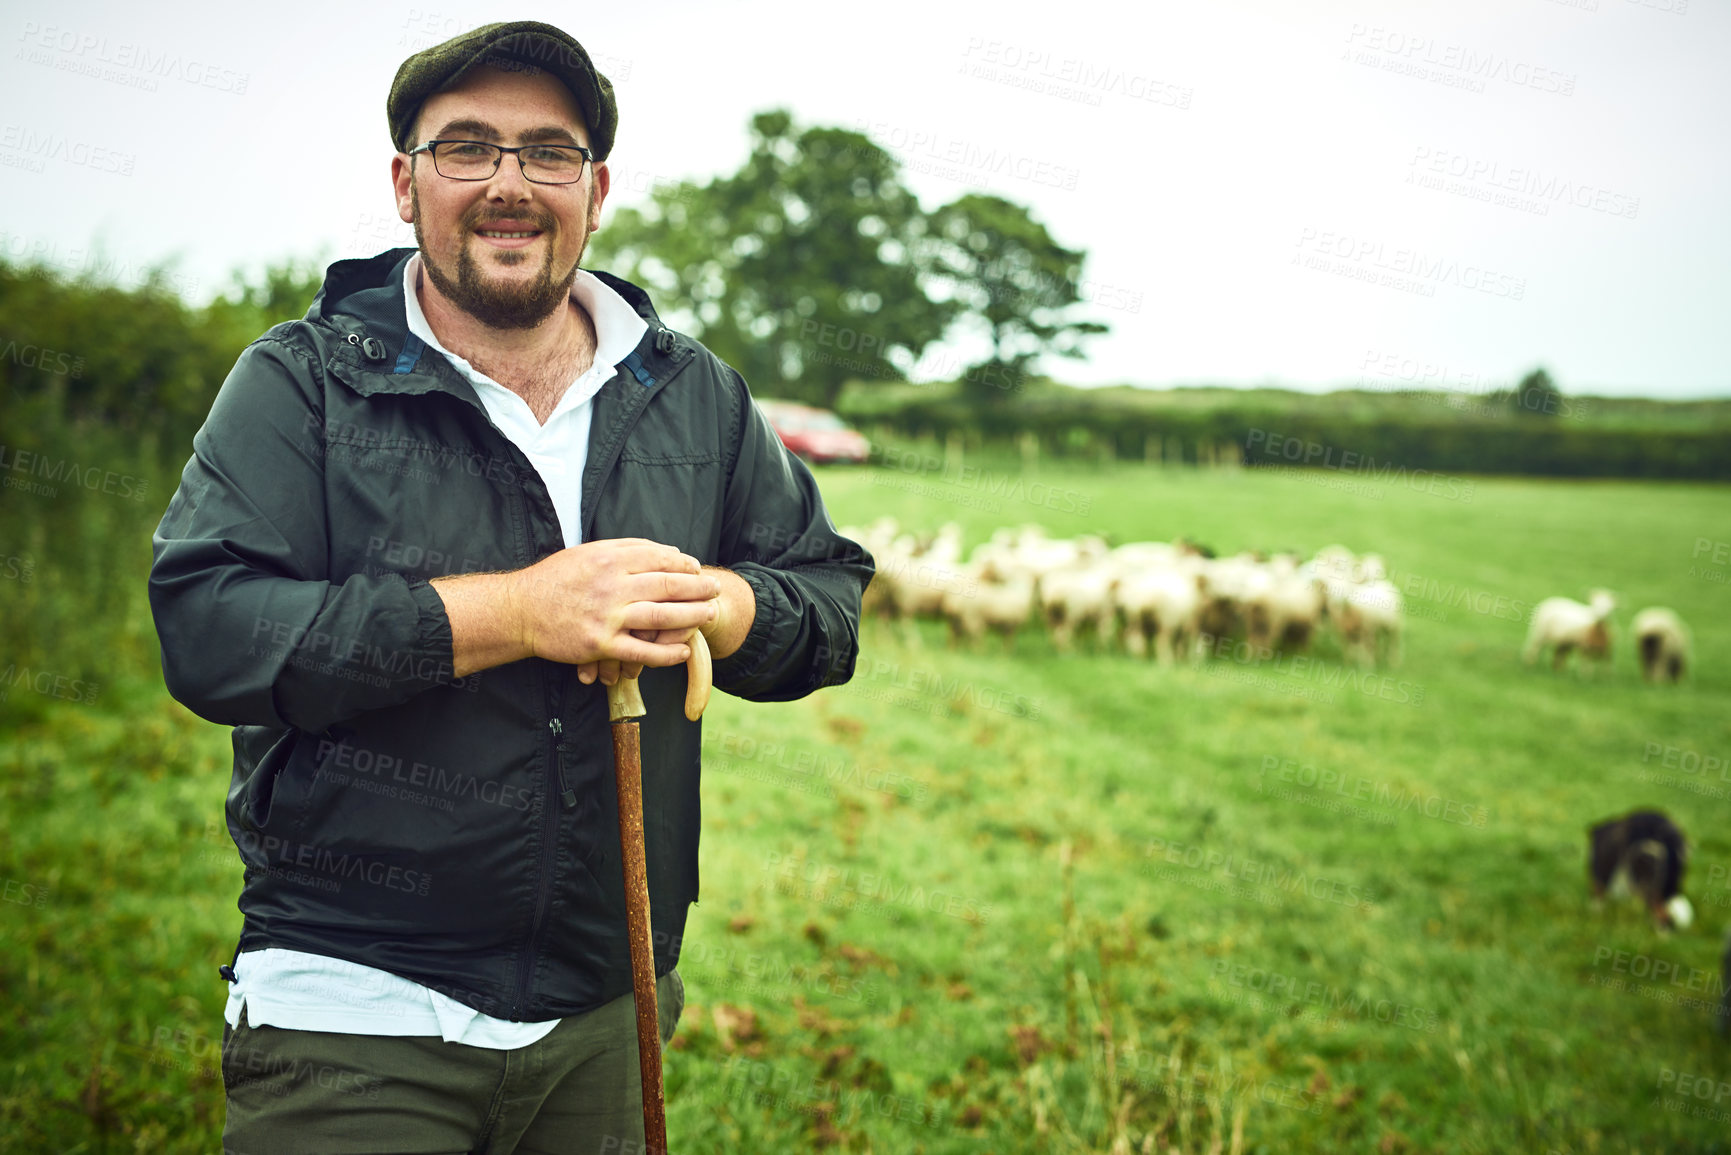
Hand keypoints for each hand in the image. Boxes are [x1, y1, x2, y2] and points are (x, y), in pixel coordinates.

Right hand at [510, 539, 718, 675]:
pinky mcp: (600, 645)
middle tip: (715, 590)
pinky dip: (666, 653)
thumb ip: (627, 549)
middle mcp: (611, 585)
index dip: (685, 564)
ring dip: (691, 617)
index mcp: (609, 558)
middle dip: (698, 588)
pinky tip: (681, 651)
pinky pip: (642, 651)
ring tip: (709, 616)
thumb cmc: (555, 579)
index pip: (660, 558)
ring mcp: (607, 617)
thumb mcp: (588, 552)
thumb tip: (667, 550)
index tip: (698, 570)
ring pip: (661, 616)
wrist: (521, 610)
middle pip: (667, 585)